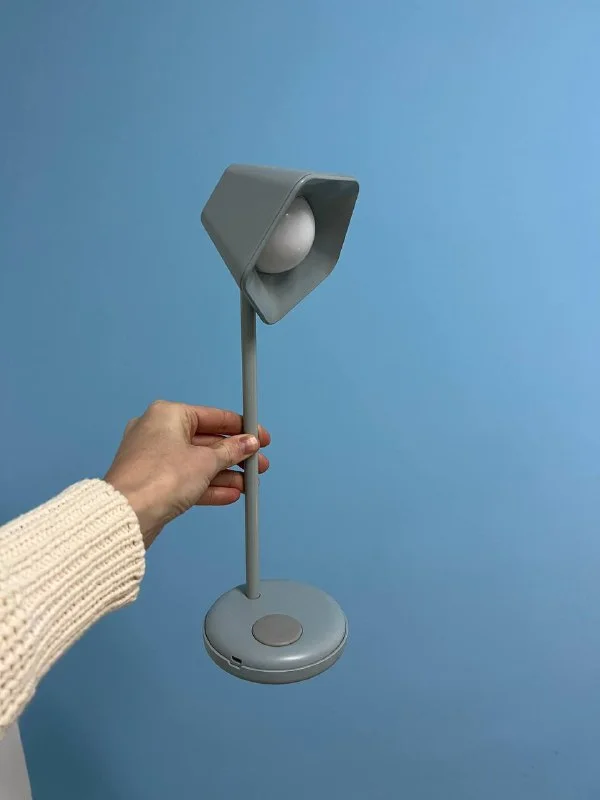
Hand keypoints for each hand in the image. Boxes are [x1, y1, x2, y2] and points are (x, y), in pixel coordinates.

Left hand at [104, 400, 269, 548]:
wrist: (127, 515)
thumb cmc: (157, 479)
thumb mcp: (206, 462)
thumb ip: (231, 451)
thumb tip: (248, 443)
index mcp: (168, 415)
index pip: (213, 417)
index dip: (241, 427)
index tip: (259, 436)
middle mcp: (158, 432)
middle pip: (207, 441)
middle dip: (235, 455)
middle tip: (258, 464)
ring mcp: (154, 458)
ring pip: (198, 463)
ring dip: (225, 474)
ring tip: (249, 483)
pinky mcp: (154, 481)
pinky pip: (187, 479)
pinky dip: (208, 486)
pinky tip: (231, 494)